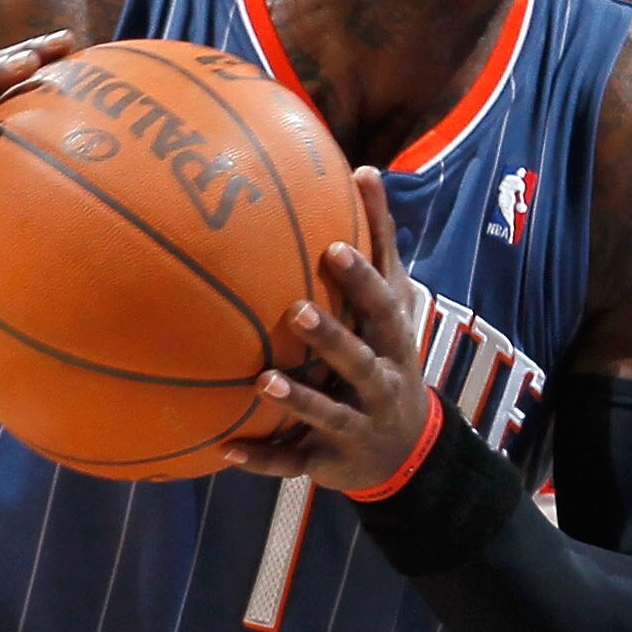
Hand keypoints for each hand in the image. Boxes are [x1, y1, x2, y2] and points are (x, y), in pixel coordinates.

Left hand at [223, 169, 429, 493]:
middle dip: (333, 338)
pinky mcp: (330, 461)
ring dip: (297, 400)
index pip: (383, 305)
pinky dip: (262, 459)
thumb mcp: (394, 305)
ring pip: (328, 413)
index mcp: (393, 342)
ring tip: (262, 380)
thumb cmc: (388, 356)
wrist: (407, 451)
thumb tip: (365, 169)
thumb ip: (380, 244)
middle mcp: (381, 383)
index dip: (363, 280)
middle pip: (360, 360)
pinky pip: (293, 462)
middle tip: (295, 310)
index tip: (334, 248)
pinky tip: (224, 451)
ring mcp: (357, 425)